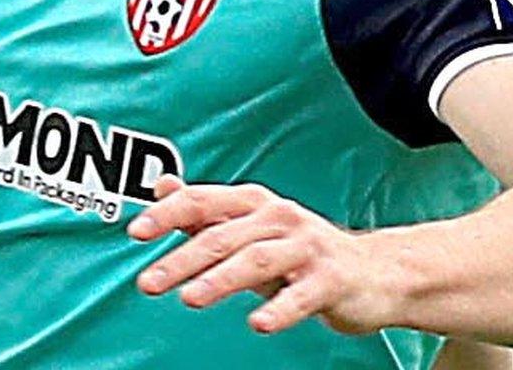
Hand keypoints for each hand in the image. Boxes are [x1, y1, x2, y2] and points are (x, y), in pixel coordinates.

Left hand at [128, 175, 400, 335]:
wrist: (377, 272)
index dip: (167, 215)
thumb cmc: (304, 251)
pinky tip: (259, 324)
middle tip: (148, 282)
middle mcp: (278, 217)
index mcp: (254, 203)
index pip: (202, 201)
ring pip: (255, 260)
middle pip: (221, 236)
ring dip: (220, 279)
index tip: (135, 232)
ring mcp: (306, 246)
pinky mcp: (331, 278)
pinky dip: (280, 309)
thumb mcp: (252, 227)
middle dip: (180, 259)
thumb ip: (207, 213)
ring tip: (190, 299)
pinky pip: (302, 295)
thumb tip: (162, 188)